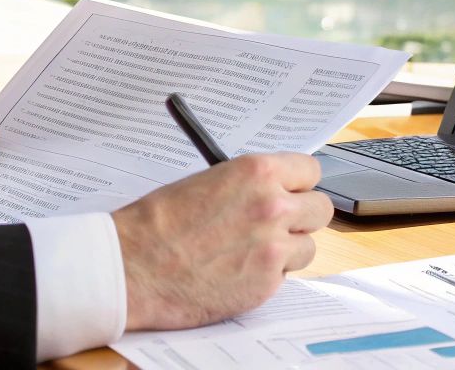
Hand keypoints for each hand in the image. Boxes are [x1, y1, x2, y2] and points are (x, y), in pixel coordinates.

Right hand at [111, 152, 333, 329]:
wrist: (133, 266)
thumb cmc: (159, 223)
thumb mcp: (210, 181)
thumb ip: (250, 184)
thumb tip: (276, 188)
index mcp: (257, 172)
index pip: (310, 170)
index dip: (300, 182)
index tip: (293, 190)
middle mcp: (274, 206)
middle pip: (321, 208)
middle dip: (302, 216)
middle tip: (281, 224)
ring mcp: (274, 247)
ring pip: (308, 246)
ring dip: (287, 250)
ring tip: (251, 252)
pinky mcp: (267, 284)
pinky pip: (285, 277)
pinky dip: (267, 276)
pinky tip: (238, 272)